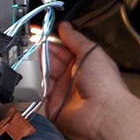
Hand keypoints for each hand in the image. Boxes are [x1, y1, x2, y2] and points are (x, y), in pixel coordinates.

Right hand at [42, 22, 128, 139]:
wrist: (102, 112)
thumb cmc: (105, 84)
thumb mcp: (90, 52)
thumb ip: (75, 38)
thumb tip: (65, 26)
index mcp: (84, 64)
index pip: (63, 49)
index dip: (51, 41)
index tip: (40, 34)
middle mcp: (73, 78)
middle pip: (51, 61)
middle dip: (43, 53)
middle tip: (35, 46)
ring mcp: (63, 92)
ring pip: (44, 76)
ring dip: (38, 68)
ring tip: (35, 61)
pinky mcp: (53, 107)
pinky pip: (39, 94)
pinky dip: (35, 86)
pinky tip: (35, 77)